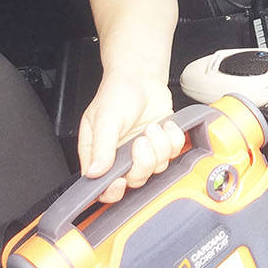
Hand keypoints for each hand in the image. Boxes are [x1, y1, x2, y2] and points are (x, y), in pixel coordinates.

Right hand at [77, 77, 185, 202]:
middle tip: (141, 140)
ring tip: (152, 127)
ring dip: (159, 146)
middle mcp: (122, 157)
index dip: (113, 191)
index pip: (104, 188)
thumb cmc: (116, 93)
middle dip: (143, 162)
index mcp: (100, 155)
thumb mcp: (104, 119)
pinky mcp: (162, 144)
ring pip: (158, 168)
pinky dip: (173, 138)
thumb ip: (101, 147)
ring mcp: (144, 152)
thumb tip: (94, 172)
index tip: (121, 180)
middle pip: (136, 180)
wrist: (140, 76)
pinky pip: (174, 153)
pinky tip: (164, 124)